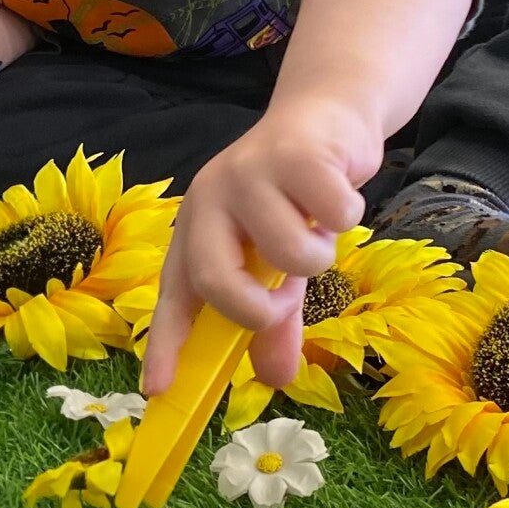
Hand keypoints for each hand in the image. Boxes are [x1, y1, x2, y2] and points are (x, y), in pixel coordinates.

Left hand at [141, 94, 380, 397]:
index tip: (160, 390)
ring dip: (320, 254)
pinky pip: (333, 215)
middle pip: (216, 279)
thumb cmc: (295, 196)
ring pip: (289, 252)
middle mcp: (210, 201)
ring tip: (321, 227)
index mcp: (197, 229)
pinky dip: (349, 215)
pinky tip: (340, 192)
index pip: (175, 294)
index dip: (166, 343)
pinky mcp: (296, 154)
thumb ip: (275, 318)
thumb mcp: (278, 261)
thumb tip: (278, 379)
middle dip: (260, 308)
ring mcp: (249, 174)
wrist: (327, 116)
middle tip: (288, 296)